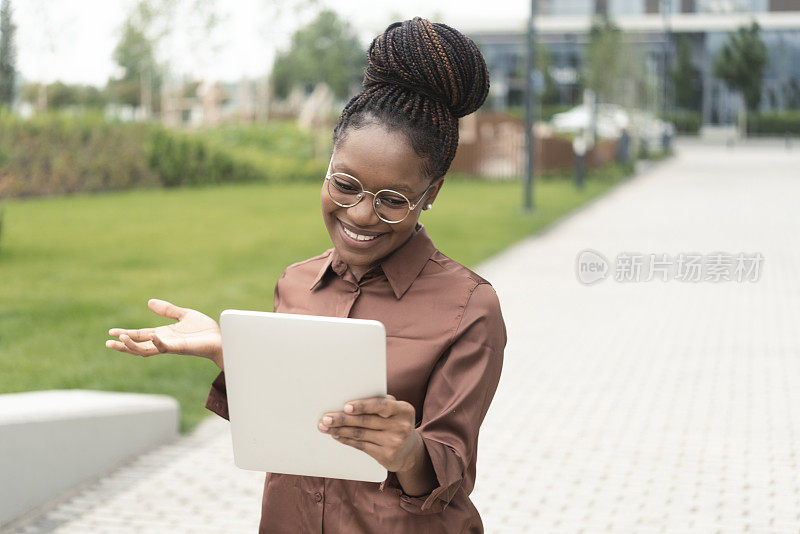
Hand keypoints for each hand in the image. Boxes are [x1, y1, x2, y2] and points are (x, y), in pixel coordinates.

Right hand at [105, 298, 222, 368]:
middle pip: (138, 346)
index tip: (111, 332)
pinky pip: (165, 347)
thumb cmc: (204, 330)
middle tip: (108, 343)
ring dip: (133, 347)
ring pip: (147, 350)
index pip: (140, 335)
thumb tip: (149, 302)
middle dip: (123, 345)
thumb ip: (167, 310)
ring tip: (122, 339)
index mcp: (163, 334)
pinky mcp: (180, 348)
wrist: (220, 338)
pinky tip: (151, 336)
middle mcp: (164, 342)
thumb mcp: (183, 315)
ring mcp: (171, 346)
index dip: (126, 334)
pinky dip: (157, 343)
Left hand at [317, 395, 419, 472]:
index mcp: (404, 410)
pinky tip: (337, 435)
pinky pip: (361, 446)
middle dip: (343, 419)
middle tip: (326, 418)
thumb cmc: (396, 423)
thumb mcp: (395, 410)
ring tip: (325, 426)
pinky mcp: (386, 456)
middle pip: (366, 421)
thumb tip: (350, 402)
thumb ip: (380, 402)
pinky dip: (346, 440)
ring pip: (360, 434)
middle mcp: (401, 426)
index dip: (363, 406)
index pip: (381, 405)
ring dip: (340, 430)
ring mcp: (394, 442)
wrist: (409, 451)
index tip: (346, 406)